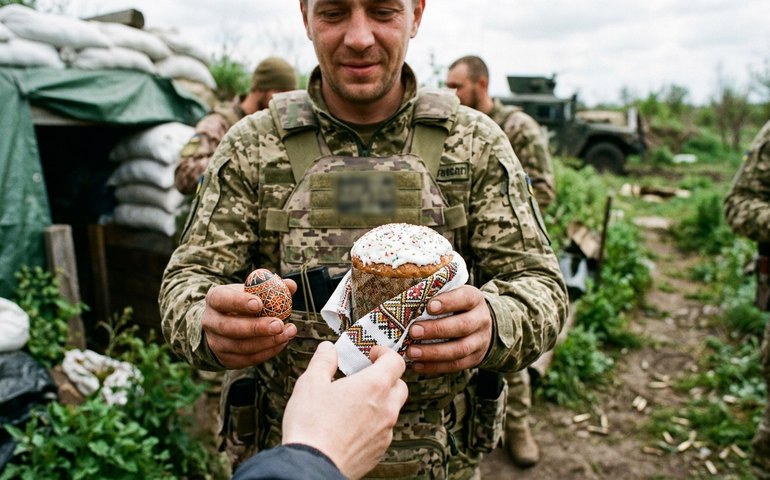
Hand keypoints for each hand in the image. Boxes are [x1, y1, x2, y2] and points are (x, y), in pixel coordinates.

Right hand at [202, 280, 297, 368]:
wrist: (223, 326)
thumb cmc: (241, 303)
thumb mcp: (250, 291)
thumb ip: (270, 287)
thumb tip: (291, 285)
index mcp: (214, 299)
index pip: (221, 299)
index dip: (239, 302)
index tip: (259, 303)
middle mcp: (210, 322)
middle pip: (230, 327)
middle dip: (256, 328)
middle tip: (278, 325)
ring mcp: (216, 343)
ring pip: (241, 346)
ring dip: (267, 342)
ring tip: (288, 333)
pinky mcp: (226, 359)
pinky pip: (248, 359)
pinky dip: (267, 352)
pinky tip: (282, 342)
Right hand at [282, 342, 407, 479]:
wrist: (313, 465)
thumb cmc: (311, 425)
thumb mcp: (311, 383)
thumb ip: (323, 361)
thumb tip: (328, 349)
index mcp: (374, 386)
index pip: (396, 361)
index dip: (385, 353)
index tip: (372, 354)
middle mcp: (386, 408)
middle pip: (399, 385)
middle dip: (386, 377)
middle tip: (365, 377)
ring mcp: (385, 431)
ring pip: (392, 409)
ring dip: (380, 401)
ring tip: (354, 403)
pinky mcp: (379, 450)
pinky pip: (383, 430)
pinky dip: (374, 423)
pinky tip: (351, 425)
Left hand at [406, 284, 492, 373]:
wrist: (481, 326)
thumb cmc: (456, 307)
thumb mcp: (452, 295)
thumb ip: (436, 296)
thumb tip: (407, 301)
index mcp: (474, 299)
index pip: (465, 298)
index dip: (448, 302)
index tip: (429, 306)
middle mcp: (481, 320)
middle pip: (462, 326)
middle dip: (436, 329)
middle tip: (413, 331)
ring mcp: (480, 341)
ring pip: (459, 349)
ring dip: (433, 352)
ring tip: (412, 352)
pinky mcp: (474, 359)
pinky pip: (455, 365)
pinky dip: (434, 366)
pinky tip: (417, 365)